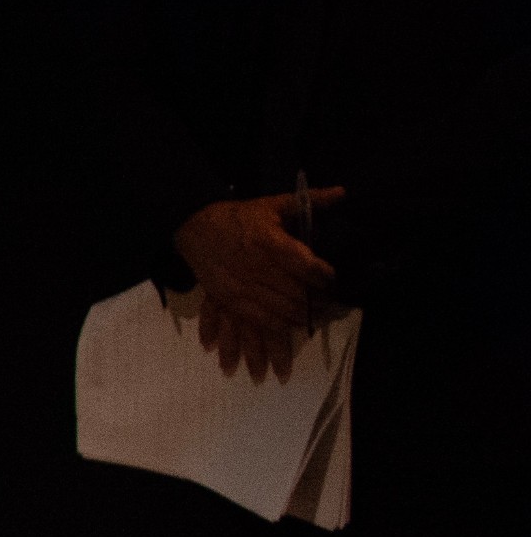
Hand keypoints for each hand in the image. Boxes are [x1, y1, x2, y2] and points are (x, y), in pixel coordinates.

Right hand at [173, 188, 344, 381]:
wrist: (193, 226)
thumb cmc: (238, 216)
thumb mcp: (272, 204)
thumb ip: (308, 200)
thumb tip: (343, 193)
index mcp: (270, 243)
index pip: (309, 267)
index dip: (326, 278)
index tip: (334, 282)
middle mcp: (257, 268)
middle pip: (296, 297)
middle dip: (316, 307)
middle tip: (328, 311)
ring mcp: (241, 288)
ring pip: (276, 316)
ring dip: (294, 328)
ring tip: (304, 335)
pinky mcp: (227, 300)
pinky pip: (252, 324)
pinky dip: (266, 336)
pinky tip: (277, 344)